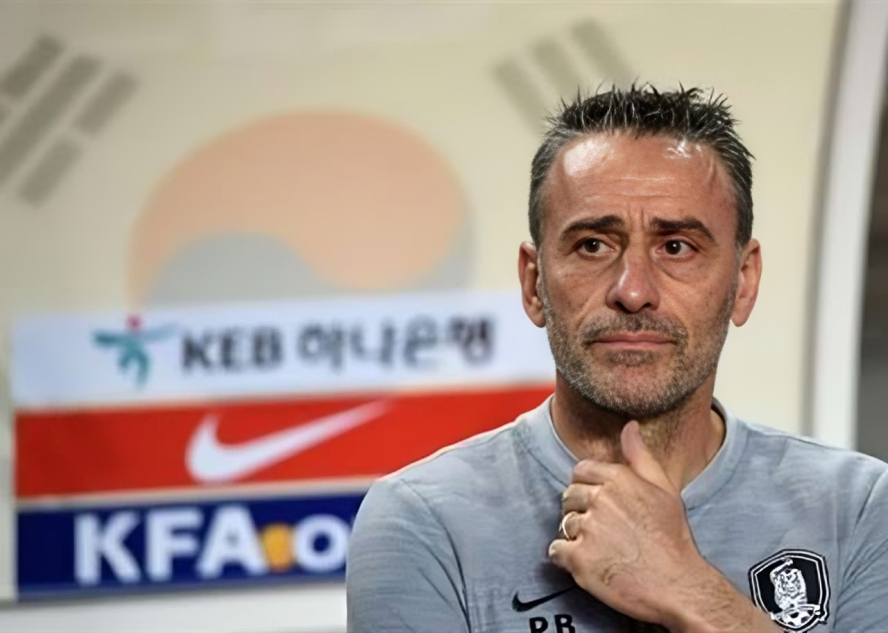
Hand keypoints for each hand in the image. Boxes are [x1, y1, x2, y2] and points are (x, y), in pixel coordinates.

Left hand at [548, 421, 708, 626]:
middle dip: (580, 511)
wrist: (678, 585)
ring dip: (576, 536)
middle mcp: (600, 500)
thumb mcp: (664, 489)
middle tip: (603, 530)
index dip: (587, 487)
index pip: (581, 471)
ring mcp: (587, 529)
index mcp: (618, 479)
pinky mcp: (579, 558)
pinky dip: (566, 558)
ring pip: (564, 524)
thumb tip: (630, 426)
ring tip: (602, 549)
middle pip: (569, 497)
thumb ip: (640, 456)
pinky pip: (556, 551)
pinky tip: (589, 563)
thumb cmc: (673, 539)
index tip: (599, 504)